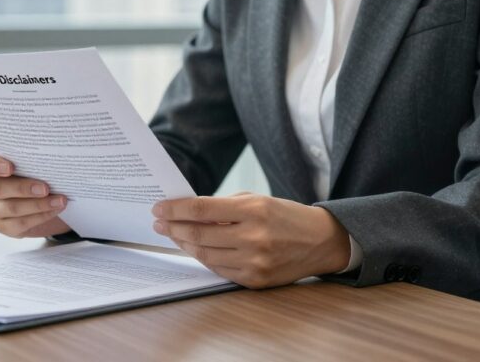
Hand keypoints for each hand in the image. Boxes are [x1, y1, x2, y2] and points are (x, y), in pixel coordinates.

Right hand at [0, 152, 70, 237]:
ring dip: (38, 205)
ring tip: (59, 200)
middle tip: (45, 188)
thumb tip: (53, 159)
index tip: (10, 167)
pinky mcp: (3, 226)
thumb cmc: (38, 175)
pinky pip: (20, 223)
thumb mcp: (34, 165)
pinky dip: (41, 216)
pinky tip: (55, 210)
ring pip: (11, 208)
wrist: (45, 199)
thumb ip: (35, 160)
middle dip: (23, 188)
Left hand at [151, 192, 350, 288]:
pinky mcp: (256, 280)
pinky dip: (204, 258)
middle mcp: (253, 237)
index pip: (202, 210)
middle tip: (159, 223)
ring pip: (205, 254)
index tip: (159, 208)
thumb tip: (188, 212)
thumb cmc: (285, 216)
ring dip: (184, 244)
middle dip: (173, 228)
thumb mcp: (257, 200)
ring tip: (174, 235)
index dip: (176, 209)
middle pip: (199, 234)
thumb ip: (224, 206)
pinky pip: (219, 270)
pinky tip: (195, 248)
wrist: (321, 241)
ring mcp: (255, 262)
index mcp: (253, 211)